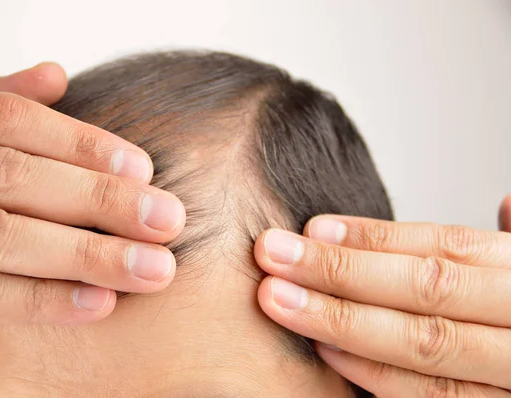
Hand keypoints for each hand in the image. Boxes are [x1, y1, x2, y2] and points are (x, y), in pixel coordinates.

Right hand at [0, 63, 184, 324]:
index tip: (143, 168)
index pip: (7, 122)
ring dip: (82, 257)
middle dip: (98, 202)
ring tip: (150, 269)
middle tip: (168, 222)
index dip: (80, 143)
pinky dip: (34, 301)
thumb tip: (54, 76)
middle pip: (10, 179)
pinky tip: (96, 304)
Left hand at [255, 197, 510, 396]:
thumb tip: (506, 203)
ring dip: (345, 324)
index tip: (313, 227)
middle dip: (341, 274)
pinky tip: (327, 352)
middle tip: (272, 255)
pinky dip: (376, 377)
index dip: (375, 237)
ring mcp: (510, 374)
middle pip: (426, 293)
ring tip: (281, 301)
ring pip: (426, 349)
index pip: (445, 249)